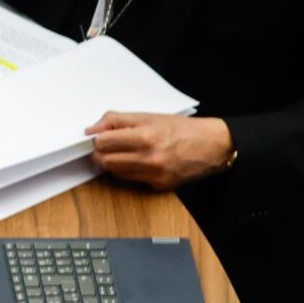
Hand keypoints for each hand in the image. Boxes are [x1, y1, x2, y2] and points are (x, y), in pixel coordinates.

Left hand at [86, 113, 232, 190]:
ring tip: (126, 152)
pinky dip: (130, 171)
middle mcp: (150, 158)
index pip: (102, 143)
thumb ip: (117, 120)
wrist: (214, 145)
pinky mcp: (160, 186)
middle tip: (110, 146)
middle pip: (105, 161)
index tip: (101, 137)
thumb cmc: (182, 128)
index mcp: (146, 136)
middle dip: (102, 153)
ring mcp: (155, 175)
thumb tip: (90, 130)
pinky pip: (132, 180)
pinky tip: (141, 162)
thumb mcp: (149, 116)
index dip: (98, 139)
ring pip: (115, 172)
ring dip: (114, 163)